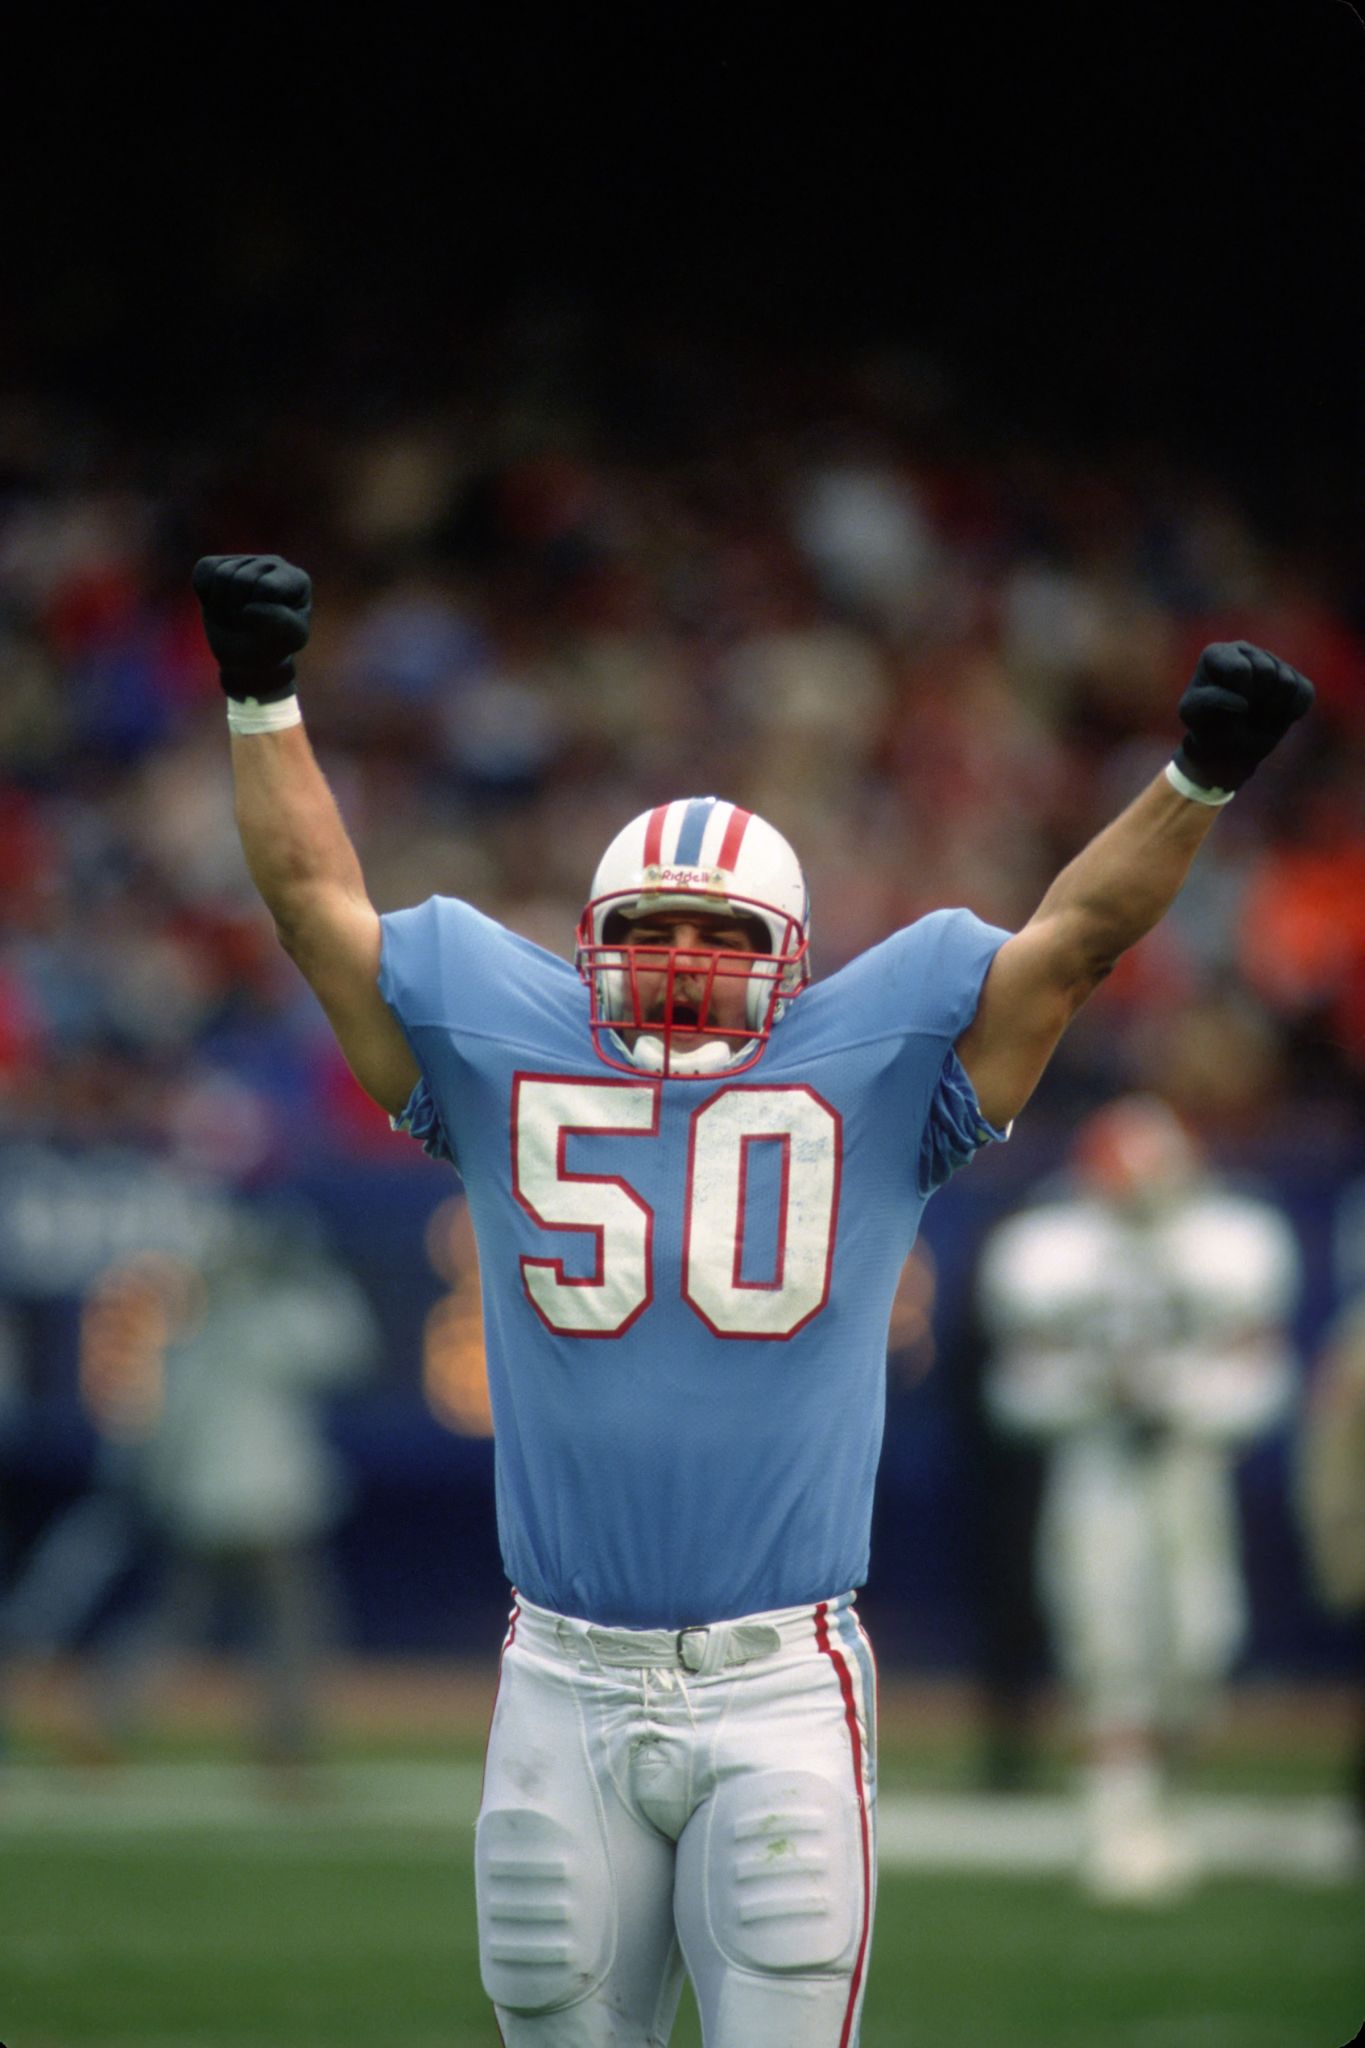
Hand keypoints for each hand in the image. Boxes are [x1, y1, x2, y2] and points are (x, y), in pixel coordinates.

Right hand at [193, 554, 311, 702]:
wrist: (246, 654)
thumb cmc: (271, 646)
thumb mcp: (288, 640)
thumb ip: (281, 623)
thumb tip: (251, 607)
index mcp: (298, 580)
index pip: (266, 586)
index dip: (259, 613)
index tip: (269, 627)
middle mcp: (275, 563)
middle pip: (241, 579)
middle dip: (238, 610)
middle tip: (247, 624)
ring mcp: (246, 560)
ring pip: (221, 575)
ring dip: (222, 606)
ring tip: (235, 616)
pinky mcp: (219, 563)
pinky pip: (202, 573)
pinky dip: (205, 596)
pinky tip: (220, 604)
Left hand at [1174, 641, 1313, 794]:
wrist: (1227, 747)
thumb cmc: (1206, 725)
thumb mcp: (1193, 714)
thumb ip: (1209, 701)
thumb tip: (1244, 703)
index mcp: (1216, 654)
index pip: (1240, 669)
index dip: (1239, 695)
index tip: (1225, 708)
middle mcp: (1245, 650)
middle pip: (1267, 671)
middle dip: (1255, 703)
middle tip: (1242, 717)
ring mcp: (1272, 662)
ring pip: (1286, 683)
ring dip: (1271, 711)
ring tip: (1255, 718)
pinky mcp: (1295, 678)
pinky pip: (1305, 693)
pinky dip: (1291, 713)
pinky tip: (1275, 717)